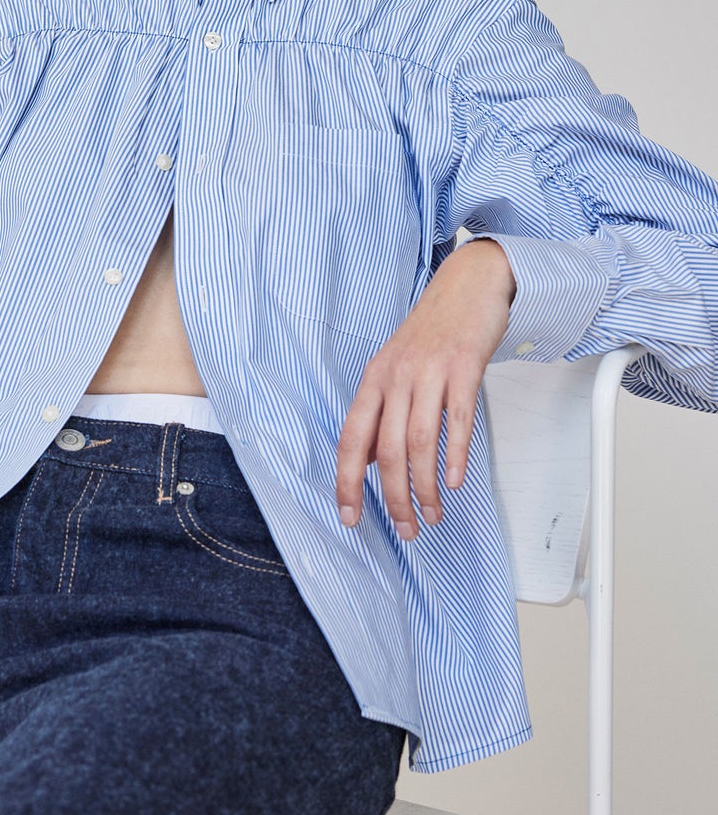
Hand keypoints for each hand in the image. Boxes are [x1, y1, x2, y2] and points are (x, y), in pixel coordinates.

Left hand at [335, 239, 515, 539]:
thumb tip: (369, 459)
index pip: (351, 440)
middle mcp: (395, 377)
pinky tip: (454, 482)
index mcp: (373, 380)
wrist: (468, 285)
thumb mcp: (395, 368)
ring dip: (425, 488)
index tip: (350, 517)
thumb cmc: (433, 331)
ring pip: (419, 443)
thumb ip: (381, 413)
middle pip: (387, 451)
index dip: (347, 482)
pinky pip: (456, 420)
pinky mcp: (463, 368)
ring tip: (433, 516)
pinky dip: (454, 456)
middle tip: (408, 529)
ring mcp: (429, 372)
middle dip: (394, 499)